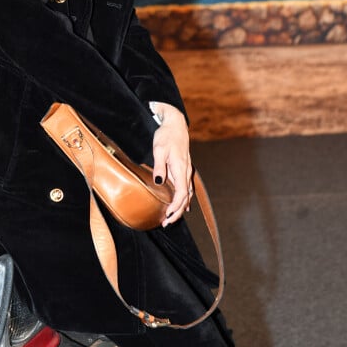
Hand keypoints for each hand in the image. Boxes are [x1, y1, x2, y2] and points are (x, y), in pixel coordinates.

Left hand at [151, 102, 192, 225]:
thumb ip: (159, 166)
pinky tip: (181, 205)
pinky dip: (184, 199)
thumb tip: (159, 182)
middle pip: (186, 197)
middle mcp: (186, 171)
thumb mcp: (159, 149)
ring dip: (180, 207)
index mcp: (181, 168)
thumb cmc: (166, 136)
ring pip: (187, 193)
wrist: (176, 124)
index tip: (168, 215)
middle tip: (166, 223)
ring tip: (171, 217)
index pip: (182, 193)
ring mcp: (186, 170)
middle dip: (177, 212)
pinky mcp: (184, 168)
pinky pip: (187, 188)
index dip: (176, 207)